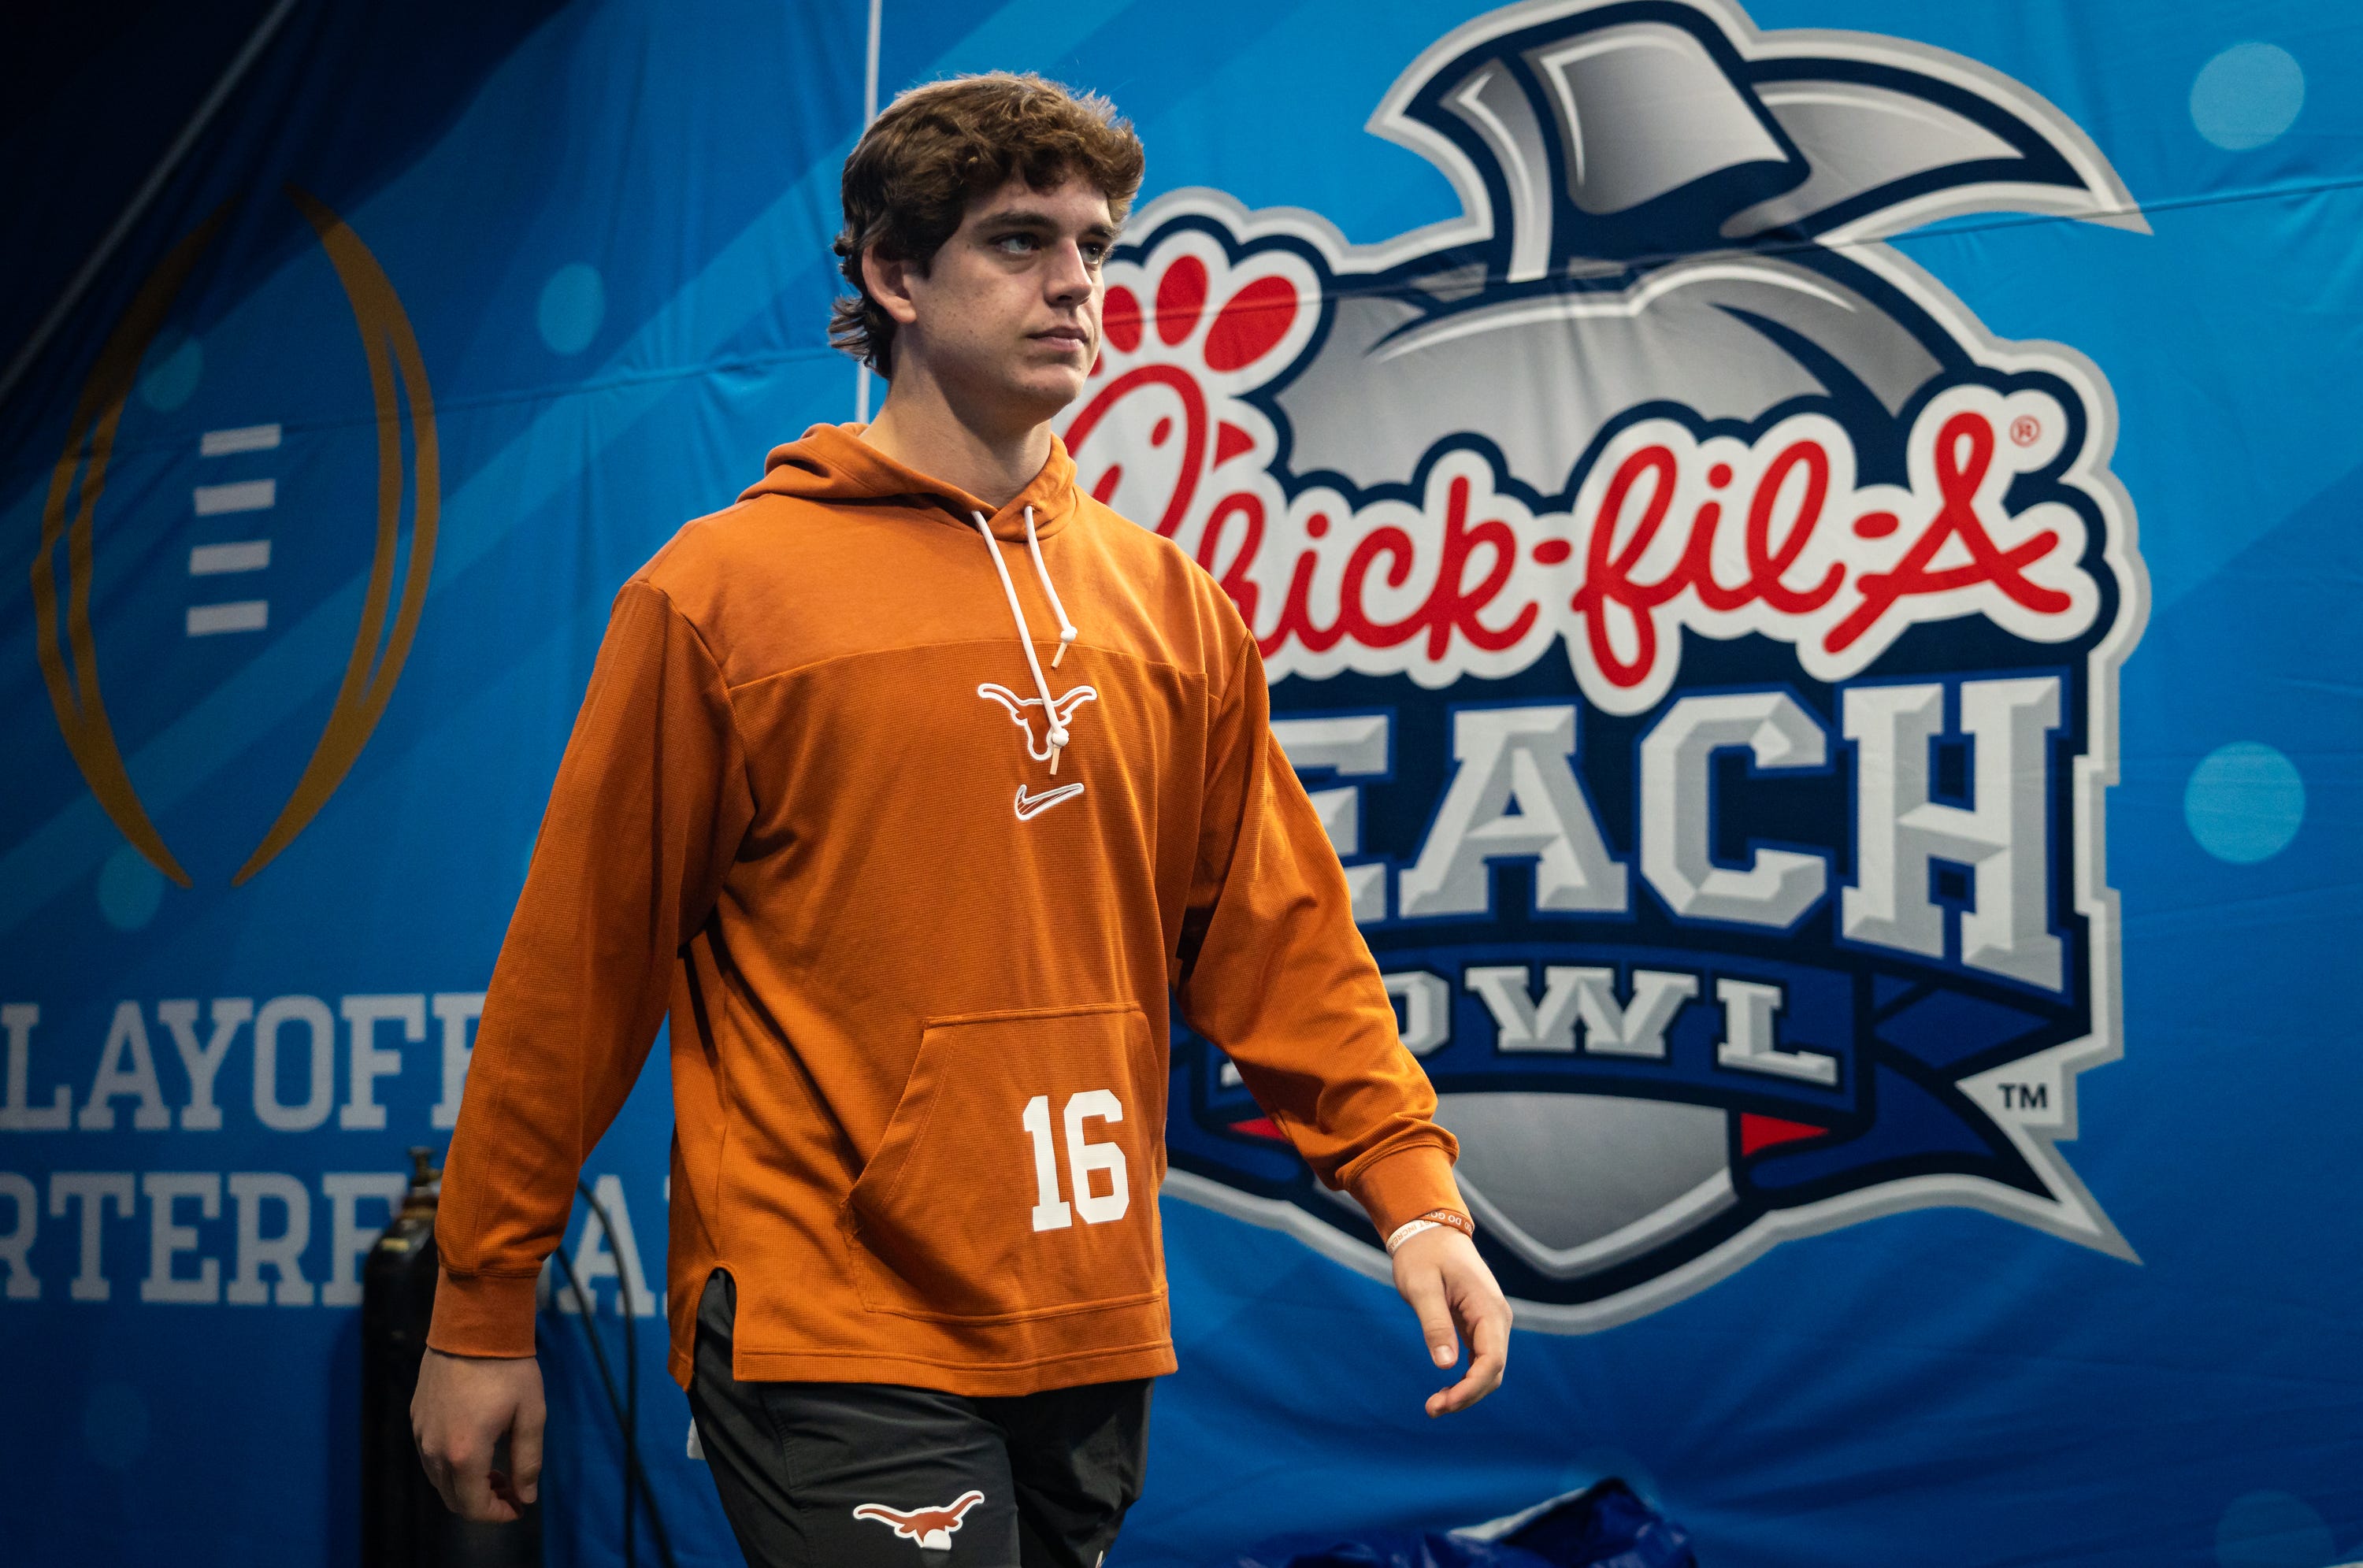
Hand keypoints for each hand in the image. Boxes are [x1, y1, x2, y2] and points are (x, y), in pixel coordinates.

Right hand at [412, 1348, 544, 1521]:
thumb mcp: (531, 1414)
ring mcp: (420, 1433)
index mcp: (464, 1453)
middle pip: (452, 1499)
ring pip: (438, 1480)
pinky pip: (429, 1456)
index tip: (519, 1505)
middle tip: (510, 1488)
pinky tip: (475, 1447)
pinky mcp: (416, 1418)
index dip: (498, 1514)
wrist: (474, 1325)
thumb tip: (526, 1497)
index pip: (473, 1507)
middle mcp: (434, 1450)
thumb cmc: (509, 1367)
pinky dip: (450, 1465)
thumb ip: (527, 1460)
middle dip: (482, 1504)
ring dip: (465, 1485)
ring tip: (495, 1469)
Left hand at [1391, 1226, 1510, 1416]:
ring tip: (1435, 1405)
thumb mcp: (1422, 1287)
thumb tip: (1446, 1366)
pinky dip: (1467, 1379)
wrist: (1430, 1232)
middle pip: (1494, 1371)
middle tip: (1432, 1408)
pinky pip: (1481, 1360)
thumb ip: (1435, 1324)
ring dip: (1467, 1391)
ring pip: (1489, 1369)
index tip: (1444, 1403)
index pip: (1492, 1360)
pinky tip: (1446, 1389)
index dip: (1471, 1388)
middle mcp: (1497, 1317)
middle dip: (1468, 1395)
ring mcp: (1491, 1322)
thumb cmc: (1422, 1255)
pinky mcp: (1480, 1325)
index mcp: (1488, 1307)